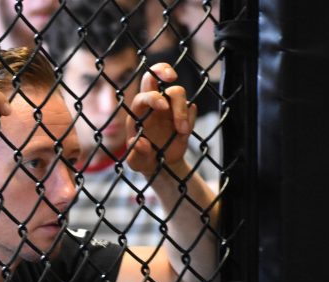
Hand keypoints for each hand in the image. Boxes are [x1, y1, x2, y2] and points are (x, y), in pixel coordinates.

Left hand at [125, 63, 196, 177]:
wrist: (160, 165)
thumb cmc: (143, 160)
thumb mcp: (137, 163)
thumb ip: (137, 154)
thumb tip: (140, 142)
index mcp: (138, 112)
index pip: (144, 95)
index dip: (153, 97)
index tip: (163, 107)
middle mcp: (153, 104)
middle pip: (155, 76)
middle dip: (163, 70)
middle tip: (172, 77)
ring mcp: (170, 106)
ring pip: (178, 91)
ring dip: (182, 110)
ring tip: (182, 131)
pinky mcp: (185, 113)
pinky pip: (192, 108)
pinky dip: (190, 120)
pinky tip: (183, 135)